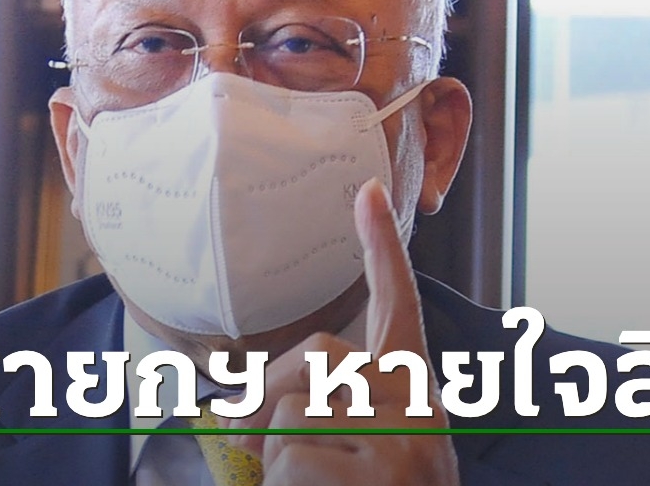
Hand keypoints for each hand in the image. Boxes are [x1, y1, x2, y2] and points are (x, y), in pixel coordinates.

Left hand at [226, 178, 460, 484]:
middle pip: (318, 355)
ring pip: (292, 416)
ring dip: (274, 464)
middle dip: (266, 394)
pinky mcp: (387, 473)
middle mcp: (420, 411)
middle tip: (239, 439)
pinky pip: (288, 463)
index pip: (398, 310)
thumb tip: (229, 413)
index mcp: (414, 398)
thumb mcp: (354, 454)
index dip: (382, 250)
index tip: (368, 191)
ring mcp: (407, 445)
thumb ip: (315, 417)